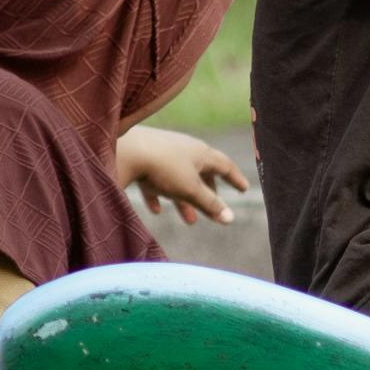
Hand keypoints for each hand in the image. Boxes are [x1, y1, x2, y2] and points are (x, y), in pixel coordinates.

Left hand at [117, 124, 249, 223]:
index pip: (224, 165)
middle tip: (213, 209)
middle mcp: (184, 149)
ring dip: (186, 200)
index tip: (244, 189)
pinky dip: (160, 195)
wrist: (125, 150)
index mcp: (201, 152)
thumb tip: (230, 219)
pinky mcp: (144, 159)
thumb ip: (210, 205)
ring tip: (189, 221)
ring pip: (180, 179)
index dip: (235, 179)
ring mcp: (164, 153)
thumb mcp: (190, 190)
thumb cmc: (163, 168)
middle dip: (208, 193)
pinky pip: (156, 179)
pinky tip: (156, 210)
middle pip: (202, 172)